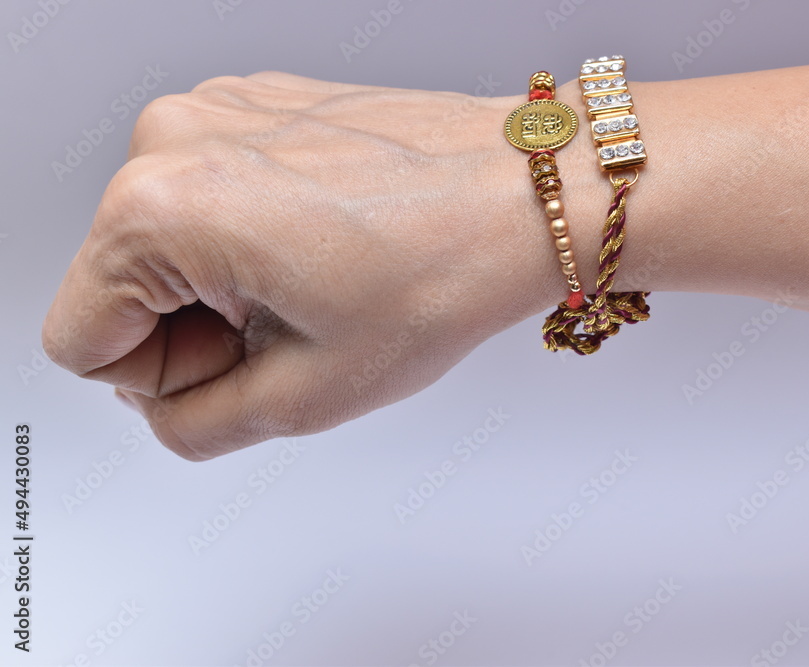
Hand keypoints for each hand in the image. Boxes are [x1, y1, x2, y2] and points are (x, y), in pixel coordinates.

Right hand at [42, 72, 574, 459]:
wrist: (525, 191)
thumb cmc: (443, 272)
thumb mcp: (307, 394)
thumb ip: (196, 427)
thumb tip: (163, 409)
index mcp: (161, 207)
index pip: (79, 341)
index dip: (163, 379)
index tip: (245, 359)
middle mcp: (171, 138)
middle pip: (118, 286)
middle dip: (195, 329)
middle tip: (296, 322)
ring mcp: (215, 108)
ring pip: (165, 242)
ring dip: (227, 282)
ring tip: (321, 277)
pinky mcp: (254, 103)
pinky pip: (210, 197)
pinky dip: (252, 234)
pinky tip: (327, 241)